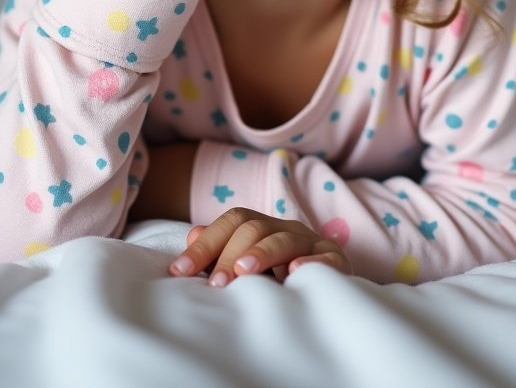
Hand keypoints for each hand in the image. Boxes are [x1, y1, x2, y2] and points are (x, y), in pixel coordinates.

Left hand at [168, 208, 352, 285]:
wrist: (327, 294)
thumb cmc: (277, 282)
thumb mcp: (246, 267)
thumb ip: (220, 252)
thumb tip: (192, 235)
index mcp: (263, 227)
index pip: (233, 222)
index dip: (205, 243)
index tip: (179, 271)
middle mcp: (286, 229)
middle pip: (254, 228)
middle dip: (229, 254)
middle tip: (216, 283)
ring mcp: (311, 244)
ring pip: (284, 239)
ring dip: (262, 253)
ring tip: (243, 272)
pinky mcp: (335, 261)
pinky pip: (325, 258)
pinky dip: (309, 263)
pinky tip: (294, 272)